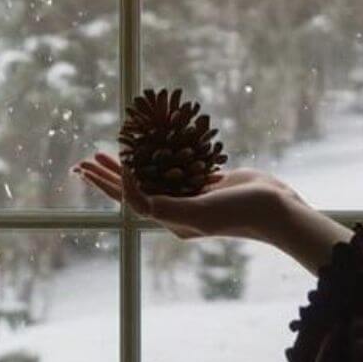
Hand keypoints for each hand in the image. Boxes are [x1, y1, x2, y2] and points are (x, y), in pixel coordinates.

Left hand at [71, 153, 306, 242]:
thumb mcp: (199, 213)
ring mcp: (192, 194)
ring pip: (153, 173)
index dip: (111, 184)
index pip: (131, 200)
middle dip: (110, 174)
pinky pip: (177, 164)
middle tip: (86, 159)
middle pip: (136, 187)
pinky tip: (152, 142)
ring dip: (132, 160)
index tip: (102, 162)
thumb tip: (131, 193)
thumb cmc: (238, 214)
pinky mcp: (207, 181)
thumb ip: (166, 206)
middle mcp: (178, 208)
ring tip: (112, 147)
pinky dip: (161, 152)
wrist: (276, 208)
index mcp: (171, 219)